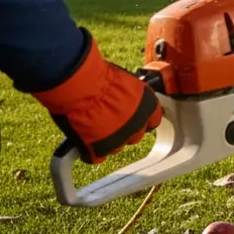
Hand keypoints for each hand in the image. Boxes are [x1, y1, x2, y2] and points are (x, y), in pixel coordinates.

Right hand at [29, 30, 161, 164]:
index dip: (141, 119)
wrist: (80, 86)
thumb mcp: (125, 80)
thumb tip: (127, 97)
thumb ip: (131, 95)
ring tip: (94, 125)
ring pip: (116, 147)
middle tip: (109, 120)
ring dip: (108, 140)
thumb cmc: (98, 76)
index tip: (133, 118)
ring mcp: (119, 139)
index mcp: (148, 106)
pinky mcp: (99, 149)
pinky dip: (89, 150)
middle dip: (124, 130)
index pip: (153, 120)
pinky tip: (84, 140)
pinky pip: (96, 156)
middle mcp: (138, 124)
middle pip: (135, 136)